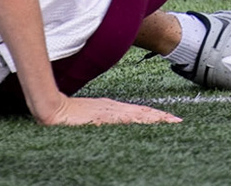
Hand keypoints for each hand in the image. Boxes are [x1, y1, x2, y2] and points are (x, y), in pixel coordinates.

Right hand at [33, 94, 181, 125]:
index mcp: (113, 109)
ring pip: (138, 115)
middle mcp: (114, 109)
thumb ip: (103, 116)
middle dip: (161, 117)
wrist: (52, 108)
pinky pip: (124, 119)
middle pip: (143, 112)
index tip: (171, 118)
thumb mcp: (91, 114)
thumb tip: (114, 119)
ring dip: (155, 118)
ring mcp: (109, 113)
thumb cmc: (69, 112)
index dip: (156, 114)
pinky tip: (147, 121)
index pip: (139, 112)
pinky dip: (138, 119)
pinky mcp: (102, 118)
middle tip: (178, 120)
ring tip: (171, 121)